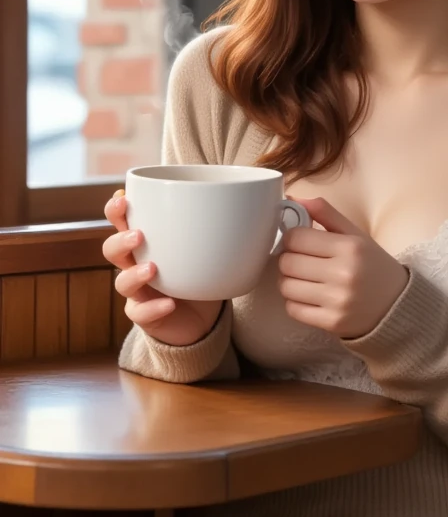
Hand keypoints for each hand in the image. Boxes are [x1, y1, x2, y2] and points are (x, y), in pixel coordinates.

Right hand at [103, 190, 223, 345]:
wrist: (201, 320)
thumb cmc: (200, 275)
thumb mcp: (209, 249)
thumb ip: (224, 227)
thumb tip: (266, 202)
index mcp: (148, 242)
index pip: (122, 222)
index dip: (117, 209)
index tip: (124, 196)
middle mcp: (135, 265)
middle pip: (111, 249)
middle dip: (120, 239)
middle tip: (138, 234)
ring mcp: (138, 293)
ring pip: (120, 282)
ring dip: (134, 274)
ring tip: (152, 268)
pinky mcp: (145, 316)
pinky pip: (140, 313)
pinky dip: (153, 308)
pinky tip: (169, 304)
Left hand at [278, 197, 409, 339]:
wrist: (397, 305)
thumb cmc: (372, 265)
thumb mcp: (355, 235)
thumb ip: (325, 213)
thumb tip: (290, 198)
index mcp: (350, 247)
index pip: (296, 237)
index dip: (292, 237)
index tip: (300, 241)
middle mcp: (344, 274)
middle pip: (287, 262)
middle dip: (289, 259)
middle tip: (302, 261)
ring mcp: (338, 301)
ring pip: (286, 287)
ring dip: (290, 281)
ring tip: (306, 279)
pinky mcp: (332, 322)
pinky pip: (293, 309)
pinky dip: (296, 302)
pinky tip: (310, 297)